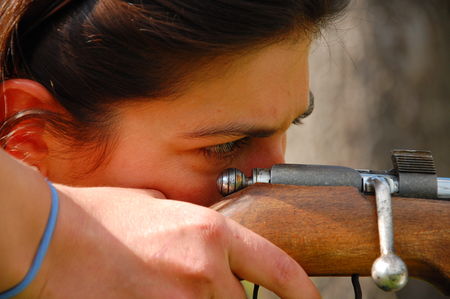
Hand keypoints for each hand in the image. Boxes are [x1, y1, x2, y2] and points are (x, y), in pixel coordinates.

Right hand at [25, 185, 318, 298]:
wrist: (52, 236)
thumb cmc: (101, 217)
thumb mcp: (159, 208)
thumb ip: (192, 227)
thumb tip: (209, 246)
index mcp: (211, 233)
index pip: (278, 268)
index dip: (302, 292)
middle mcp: (204, 269)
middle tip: (207, 290)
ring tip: (172, 285)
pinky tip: (160, 293)